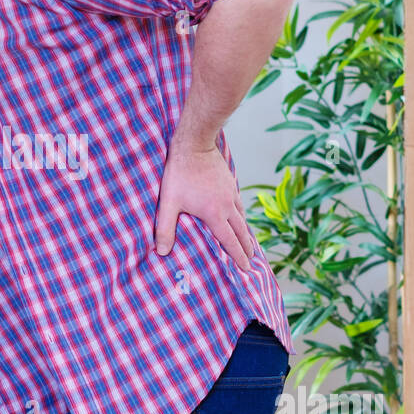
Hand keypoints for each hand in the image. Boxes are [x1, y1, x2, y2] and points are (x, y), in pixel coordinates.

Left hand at [153, 138, 254, 270]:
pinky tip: (238, 214)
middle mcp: (227, 206)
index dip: (238, 256)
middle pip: (241, 231)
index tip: (246, 268)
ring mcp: (230, 192)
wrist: (194, 144)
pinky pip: (239, 202)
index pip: (230, 241)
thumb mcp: (168, 203)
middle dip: (247, 248)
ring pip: (242, 217)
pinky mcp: (229, 181)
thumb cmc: (179, 173)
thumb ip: (164, 228)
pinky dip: (241, 214)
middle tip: (252, 261)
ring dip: (246, 231)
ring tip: (248, 241)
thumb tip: (161, 252)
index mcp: (215, 214)